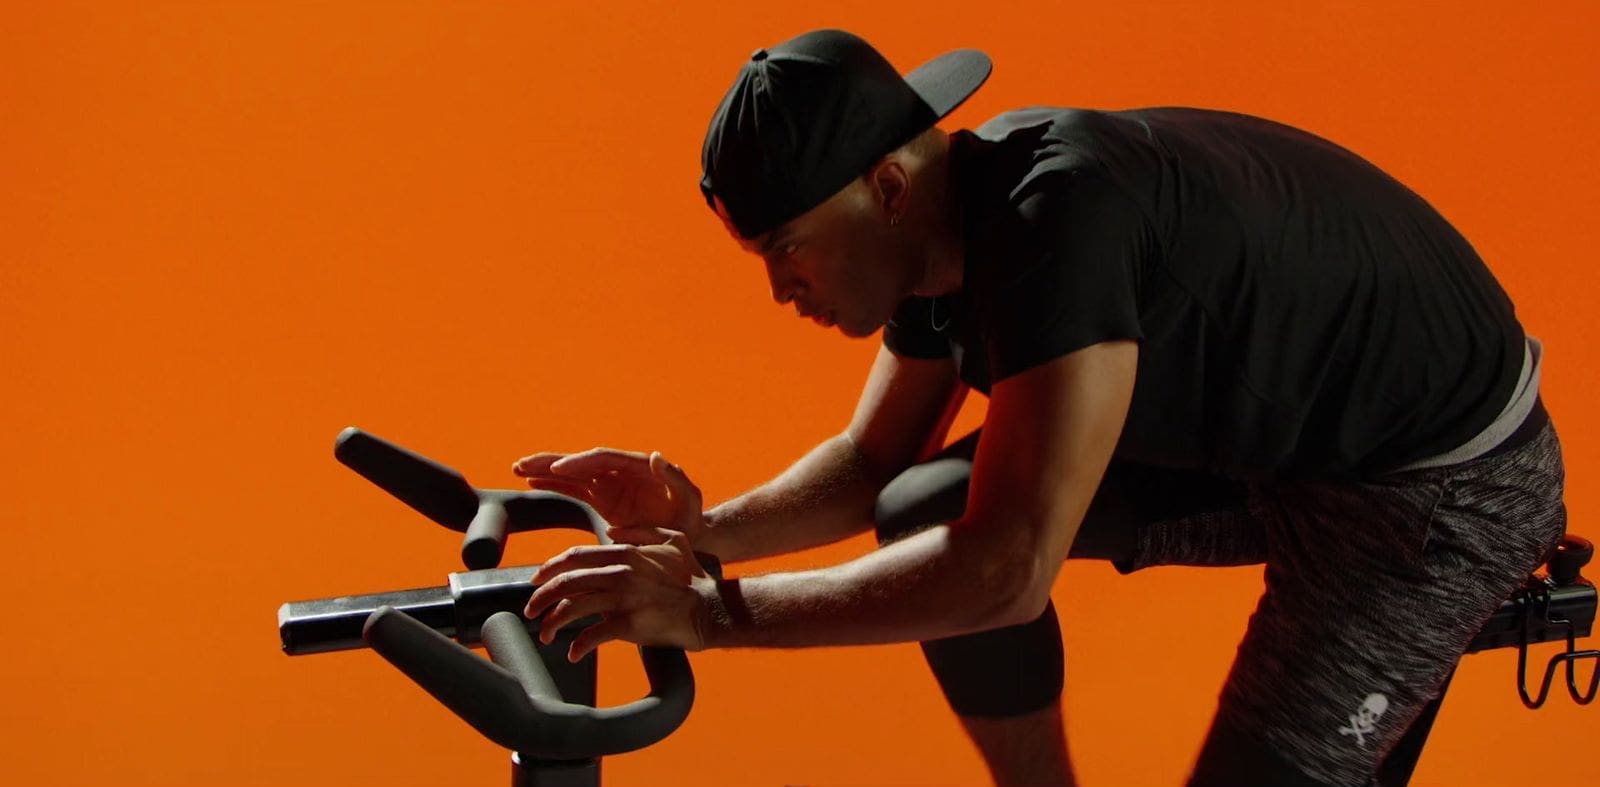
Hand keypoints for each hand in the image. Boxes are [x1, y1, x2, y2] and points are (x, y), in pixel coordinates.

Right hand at [512, 447, 709, 546]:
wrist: (689, 536)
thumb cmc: (690, 518)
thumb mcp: (690, 499)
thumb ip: (676, 478)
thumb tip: (656, 456)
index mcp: (637, 466)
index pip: (602, 459)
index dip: (578, 462)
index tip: (557, 469)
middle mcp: (620, 472)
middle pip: (581, 462)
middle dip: (552, 462)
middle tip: (523, 463)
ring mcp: (610, 485)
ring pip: (572, 474)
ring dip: (546, 470)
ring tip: (518, 468)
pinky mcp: (604, 500)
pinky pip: (574, 489)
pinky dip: (555, 485)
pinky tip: (533, 481)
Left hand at [523, 527, 716, 661]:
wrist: (710, 609)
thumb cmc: (693, 576)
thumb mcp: (673, 540)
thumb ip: (641, 531)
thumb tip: (610, 531)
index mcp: (625, 553)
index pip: (575, 557)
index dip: (550, 568)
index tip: (537, 581)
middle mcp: (619, 573)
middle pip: (566, 582)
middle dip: (541, 596)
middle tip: (530, 610)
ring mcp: (622, 599)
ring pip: (571, 608)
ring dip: (552, 623)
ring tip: (545, 635)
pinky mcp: (628, 625)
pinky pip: (591, 636)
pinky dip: (577, 645)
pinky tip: (572, 653)